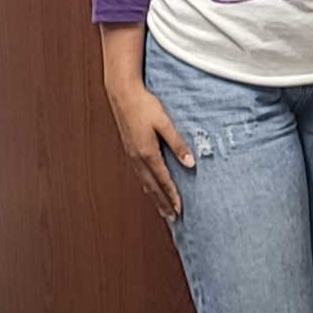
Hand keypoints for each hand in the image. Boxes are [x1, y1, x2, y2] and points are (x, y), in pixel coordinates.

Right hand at [105, 77, 193, 222]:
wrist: (122, 94)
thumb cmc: (144, 106)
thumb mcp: (165, 123)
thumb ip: (178, 143)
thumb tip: (190, 162)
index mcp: (147, 153)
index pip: (163, 180)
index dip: (172, 196)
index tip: (180, 209)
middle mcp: (138, 158)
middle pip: (152, 187)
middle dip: (163, 203)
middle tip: (172, 217)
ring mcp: (132, 155)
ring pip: (145, 182)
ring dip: (155, 197)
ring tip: (163, 209)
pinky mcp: (130, 149)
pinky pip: (140, 174)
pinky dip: (147, 185)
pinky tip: (150, 187)